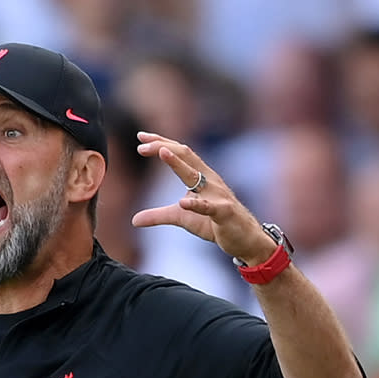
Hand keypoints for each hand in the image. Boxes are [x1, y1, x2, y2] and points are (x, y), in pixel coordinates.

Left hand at [130, 132, 275, 264]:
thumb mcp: (181, 218)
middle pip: (186, 155)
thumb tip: (134, 220)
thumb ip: (158, 215)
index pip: (179, 153)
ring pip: (196, 175)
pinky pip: (210, 207)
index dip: (160, 143)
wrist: (244, 239)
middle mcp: (209, 180)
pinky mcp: (224, 212)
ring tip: (162, 152)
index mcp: (200, 176)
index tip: (141, 137)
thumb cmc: (214, 223)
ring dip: (178, 163)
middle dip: (163, 147)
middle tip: (141, 145)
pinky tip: (183, 203)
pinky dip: (197, 204)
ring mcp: (218, 195)